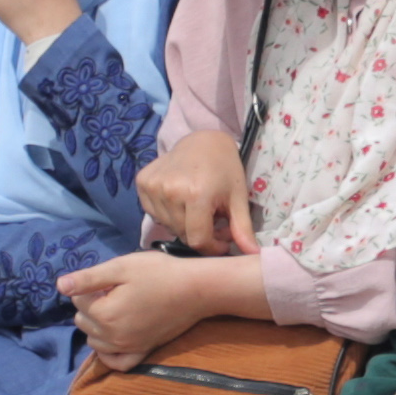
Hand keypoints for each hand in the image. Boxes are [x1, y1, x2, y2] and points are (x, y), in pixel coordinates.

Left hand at [60, 249, 225, 366]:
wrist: (196, 289)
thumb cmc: (159, 273)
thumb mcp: (121, 267)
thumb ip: (88, 278)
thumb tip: (59, 286)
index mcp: (104, 314)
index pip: (77, 300)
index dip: (92, 285)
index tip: (112, 279)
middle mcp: (112, 336)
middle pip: (82, 321)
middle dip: (92, 305)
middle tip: (117, 291)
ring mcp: (128, 347)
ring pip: (94, 340)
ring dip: (98, 325)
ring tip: (118, 308)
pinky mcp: (142, 351)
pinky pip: (117, 363)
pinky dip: (109, 354)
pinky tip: (111, 340)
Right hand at [137, 123, 251, 253]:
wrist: (203, 140)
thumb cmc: (225, 168)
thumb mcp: (238, 198)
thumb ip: (242, 228)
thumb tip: (254, 255)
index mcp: (196, 194)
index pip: (198, 240)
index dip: (212, 247)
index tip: (223, 241)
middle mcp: (170, 191)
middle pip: (183, 234)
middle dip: (201, 235)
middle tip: (214, 221)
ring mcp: (152, 186)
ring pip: (168, 226)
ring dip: (184, 225)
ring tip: (199, 210)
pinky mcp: (142, 182)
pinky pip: (154, 213)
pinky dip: (169, 214)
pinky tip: (181, 201)